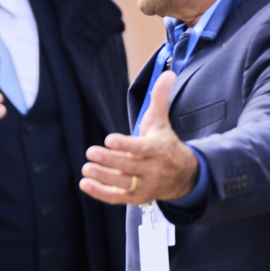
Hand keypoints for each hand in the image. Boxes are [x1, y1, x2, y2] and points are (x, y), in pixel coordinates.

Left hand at [80, 71, 197, 204]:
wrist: (184, 176)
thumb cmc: (165, 144)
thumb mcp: (161, 122)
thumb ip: (160, 99)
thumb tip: (168, 73)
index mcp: (158, 149)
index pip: (141, 148)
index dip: (125, 144)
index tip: (108, 139)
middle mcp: (152, 169)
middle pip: (129, 166)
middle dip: (109, 160)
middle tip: (90, 152)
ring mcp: (145, 185)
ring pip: (123, 183)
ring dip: (103, 177)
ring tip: (86, 168)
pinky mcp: (137, 198)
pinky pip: (118, 198)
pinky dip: (101, 193)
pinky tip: (85, 184)